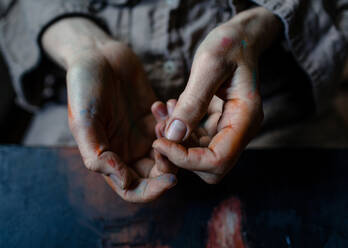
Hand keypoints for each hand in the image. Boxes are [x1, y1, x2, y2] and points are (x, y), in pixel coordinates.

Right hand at [42, 18, 176, 201]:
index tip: (171, 179)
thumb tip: (125, 183)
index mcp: (108, 158)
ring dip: (173, 139)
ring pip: (168, 153)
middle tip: (174, 142)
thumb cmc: (84, 86)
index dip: (152, 191)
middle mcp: (127, 151)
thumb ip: (98, 155)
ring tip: (164, 114)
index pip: (132, 189)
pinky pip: (173, 130)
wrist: (97, 55)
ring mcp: (143, 135)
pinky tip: (165, 102)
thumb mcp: (84, 121)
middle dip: (168, 164)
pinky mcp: (154, 118)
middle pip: (155, 175)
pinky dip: (174, 120)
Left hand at [153, 7, 281, 183]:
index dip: (186, 159)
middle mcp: (241, 129)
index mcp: (246, 118)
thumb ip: (193, 101)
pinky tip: (170, 107)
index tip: (159, 142)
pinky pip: (196, 138)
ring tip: (163, 111)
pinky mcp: (218, 124)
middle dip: (180, 154)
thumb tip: (173, 136)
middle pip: (210, 167)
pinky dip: (179, 130)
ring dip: (176, 140)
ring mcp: (230, 128)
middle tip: (160, 128)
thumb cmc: (229, 44)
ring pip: (200, 155)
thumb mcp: (209, 65)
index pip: (218, 160)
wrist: (240, 37)